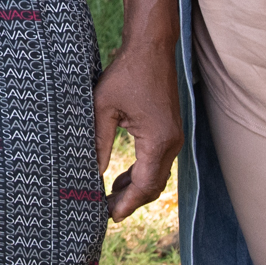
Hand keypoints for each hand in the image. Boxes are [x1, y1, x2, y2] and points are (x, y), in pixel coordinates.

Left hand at [93, 43, 183, 220]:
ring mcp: (173, 137)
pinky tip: (121, 177)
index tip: (109, 217)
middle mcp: (171, 142)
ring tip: (110, 198)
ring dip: (135, 188)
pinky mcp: (169, 130)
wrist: (151, 48)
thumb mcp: (103, 107)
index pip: (144, 185)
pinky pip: (157, 161)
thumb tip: (92, 172)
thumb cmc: (126, 73)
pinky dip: (141, 173)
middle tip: (106, 212)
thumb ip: (99, 142)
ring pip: (157, 175)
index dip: (126, 204)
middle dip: (131, 201)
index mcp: (158, 140)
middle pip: (153, 186)